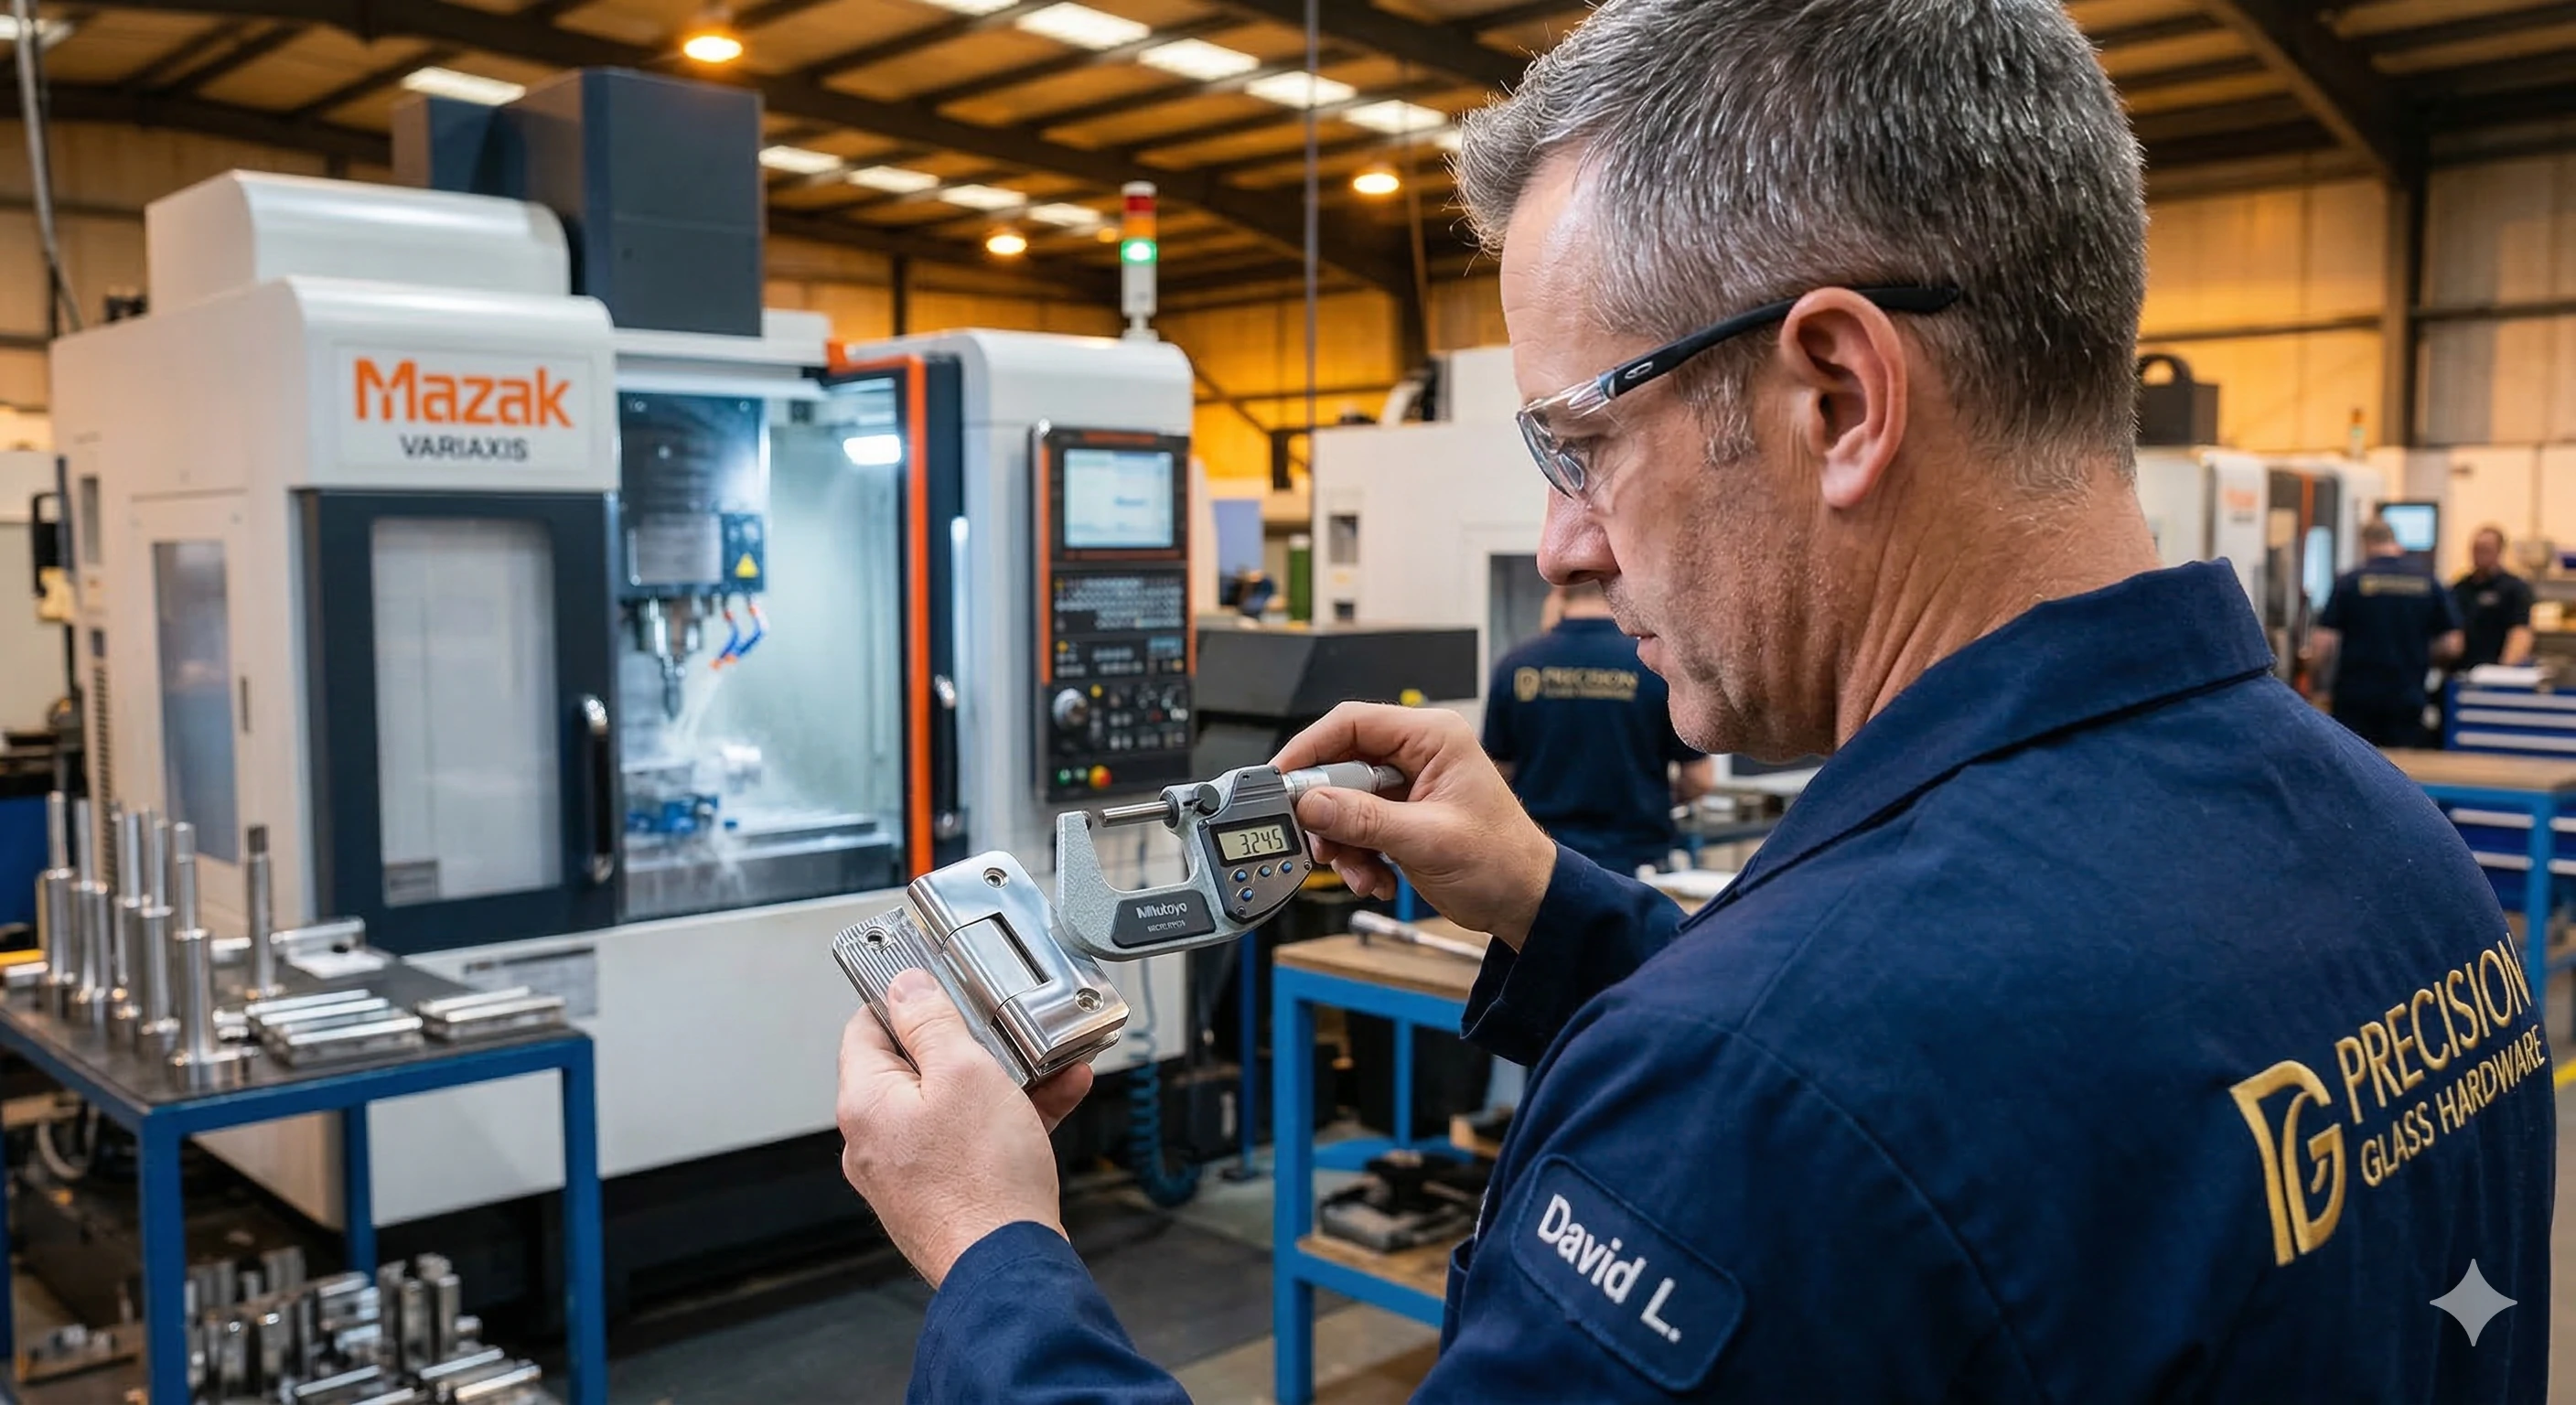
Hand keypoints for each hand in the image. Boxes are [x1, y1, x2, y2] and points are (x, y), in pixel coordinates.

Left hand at [836, 968, 1095, 1287]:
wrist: (1007, 1266)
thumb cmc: (983, 1181)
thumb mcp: (966, 1072)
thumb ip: (933, 1022)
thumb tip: (905, 987)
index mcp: (865, 1103)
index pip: (866, 1026)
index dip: (905, 1000)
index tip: (940, 989)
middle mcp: (874, 1139)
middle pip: (912, 1066)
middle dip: (967, 1044)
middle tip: (1003, 1033)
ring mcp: (905, 1171)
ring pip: (949, 1104)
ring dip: (998, 1079)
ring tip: (1045, 1064)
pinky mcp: (938, 1194)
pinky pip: (968, 1139)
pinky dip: (1004, 1118)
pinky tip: (1053, 1099)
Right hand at [1275, 702, 1558, 948]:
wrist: (1524, 902)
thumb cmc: (1502, 862)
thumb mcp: (1427, 839)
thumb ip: (1364, 820)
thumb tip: (1311, 804)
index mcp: (1433, 738)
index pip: (1352, 723)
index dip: (1309, 747)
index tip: (1281, 778)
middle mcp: (1417, 755)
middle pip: (1341, 765)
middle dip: (1326, 811)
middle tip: (1318, 841)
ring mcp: (1408, 786)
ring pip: (1343, 801)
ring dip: (1343, 842)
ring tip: (1361, 873)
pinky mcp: (1401, 816)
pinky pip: (1357, 827)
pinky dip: (1357, 856)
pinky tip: (1378, 878)